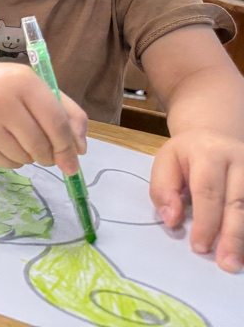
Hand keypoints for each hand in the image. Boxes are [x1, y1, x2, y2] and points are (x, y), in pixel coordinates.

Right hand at [0, 61, 87, 175]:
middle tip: (49, 152)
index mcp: (23, 83)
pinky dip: (17, 160)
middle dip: (51, 155)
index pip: (54, 121)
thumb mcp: (39, 87)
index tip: (73, 163)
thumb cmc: (8, 86)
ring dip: (33, 156)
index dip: (67, 146)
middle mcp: (1, 101)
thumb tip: (79, 150)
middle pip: (40, 144)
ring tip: (24, 140)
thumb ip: (67, 113)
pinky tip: (9, 143)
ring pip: (25, 157)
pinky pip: (9, 164)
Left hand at [150, 129, 243, 272]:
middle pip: (238, 202)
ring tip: (239, 263)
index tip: (199, 247)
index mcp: (208, 152)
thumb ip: (163, 190)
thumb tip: (172, 220)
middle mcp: (239, 160)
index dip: (205, 222)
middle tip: (227, 263)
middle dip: (233, 236)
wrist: (215, 136)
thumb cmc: (186, 156)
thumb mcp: (165, 162)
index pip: (208, 191)